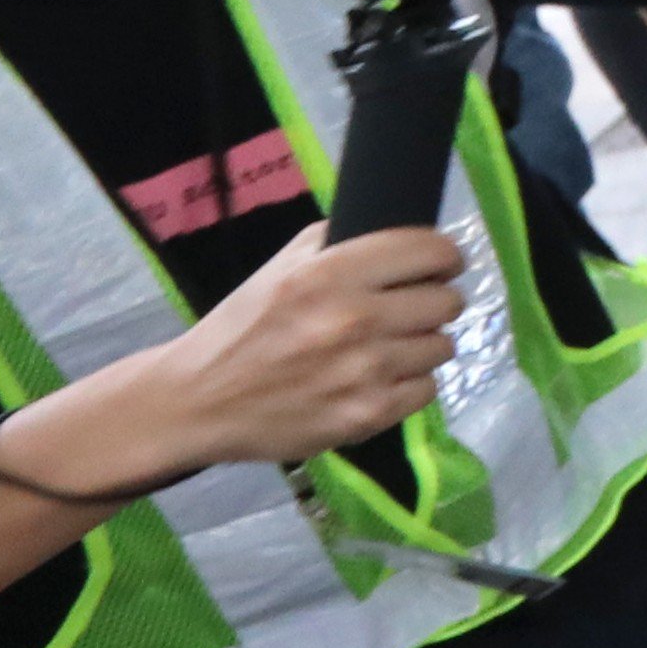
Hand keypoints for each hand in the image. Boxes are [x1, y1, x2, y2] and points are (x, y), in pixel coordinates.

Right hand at [122, 224, 467, 476]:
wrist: (198, 401)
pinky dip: (409, 384)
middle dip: (433, 302)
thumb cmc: (242, 329)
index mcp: (329, 274)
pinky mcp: (369, 414)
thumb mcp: (279, 269)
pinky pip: (428, 388)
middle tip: (408, 309)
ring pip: (442, 346)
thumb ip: (337, 243)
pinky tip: (376, 380)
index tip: (439, 265)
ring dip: (420, 345)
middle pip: (448, 301)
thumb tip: (399, 233)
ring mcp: (365, 371)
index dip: (443, 256)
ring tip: (386, 348)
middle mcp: (354, 319)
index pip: (431, 250)